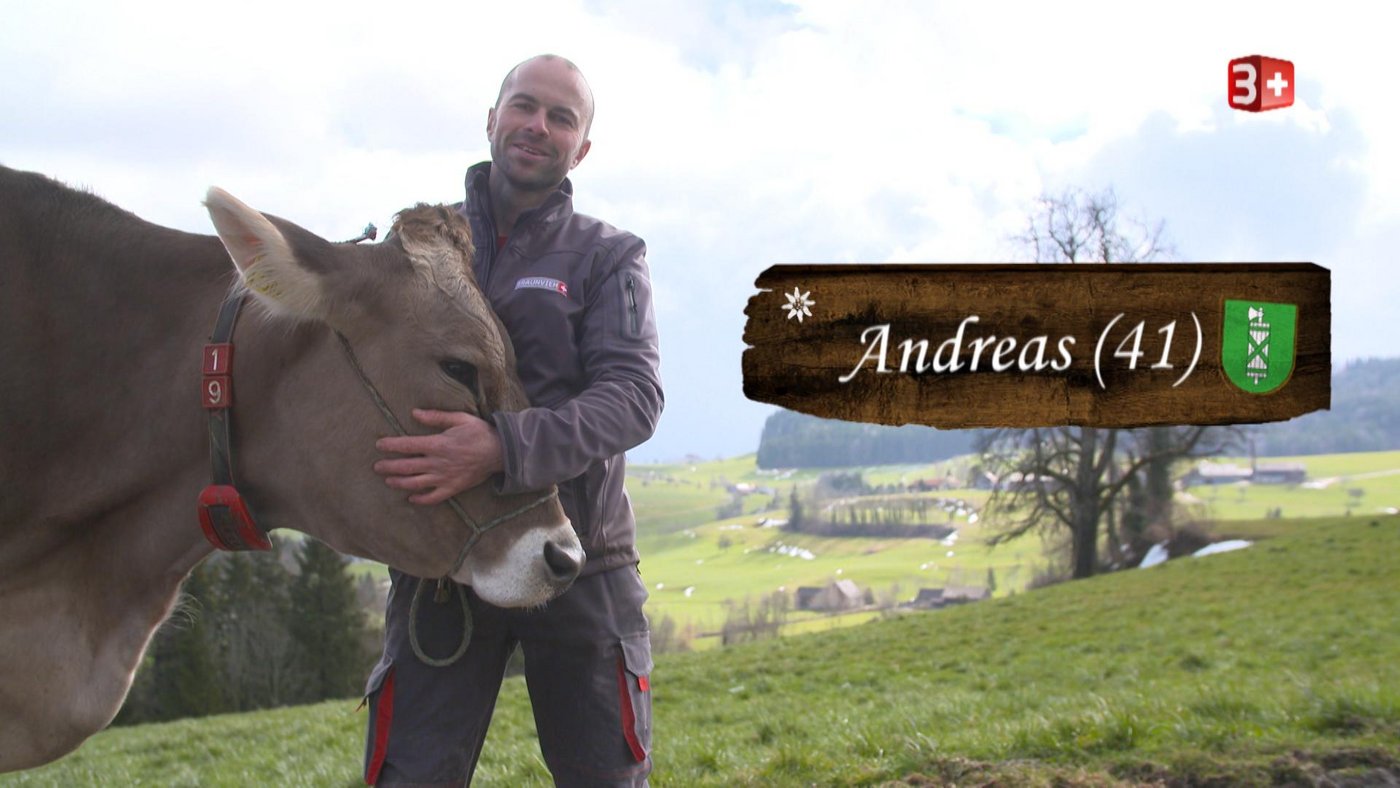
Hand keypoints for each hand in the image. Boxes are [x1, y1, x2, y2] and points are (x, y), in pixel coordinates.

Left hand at [373, 409, 503, 505]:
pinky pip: (433, 497)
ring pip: (415, 483)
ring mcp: (444, 477)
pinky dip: (420, 499)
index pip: (407, 445)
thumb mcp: (459, 418)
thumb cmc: (479, 433)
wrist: (500, 452)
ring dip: (399, 482)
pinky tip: (411, 498)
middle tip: (376, 467)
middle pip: (406, 466)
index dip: (391, 445)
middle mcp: (438, 463)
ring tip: (388, 481)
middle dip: (389, 466)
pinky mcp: (452, 488)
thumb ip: (436, 417)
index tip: (379, 445)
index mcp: (438, 444)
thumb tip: (414, 413)